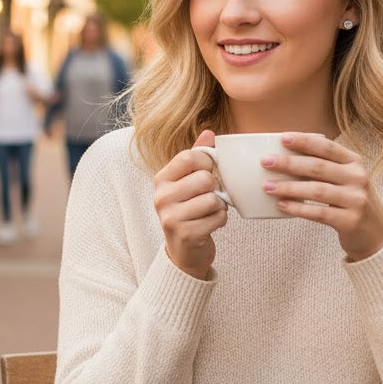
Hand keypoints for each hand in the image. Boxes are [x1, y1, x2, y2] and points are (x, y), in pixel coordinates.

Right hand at [153, 129, 226, 279]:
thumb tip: (209, 132)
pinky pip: (218, 218)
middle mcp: (161, 197)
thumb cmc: (189, 210)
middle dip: (215, 189)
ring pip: (213, 199)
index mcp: (162, 179)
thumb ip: (198, 156)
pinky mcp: (185, 234)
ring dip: (219, 206)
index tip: (207, 173)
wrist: (184, 251)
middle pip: (205, 179)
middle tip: (209, 197)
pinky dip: (220, 221)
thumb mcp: (188, 181)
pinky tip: (210, 225)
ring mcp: (171, 217)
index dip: (207, 163)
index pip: (190, 157)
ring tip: (209, 211)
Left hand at [260, 132, 382, 261]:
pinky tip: (282, 205)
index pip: (327, 147)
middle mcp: (358, 178)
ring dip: (289, 187)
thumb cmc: (352, 202)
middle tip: (266, 162)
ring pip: (317, 190)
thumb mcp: (346, 179)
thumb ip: (324, 168)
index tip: (282, 138)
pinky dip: (298, 209)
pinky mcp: (350, 221)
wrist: (376, 234)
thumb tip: (284, 159)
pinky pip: (319, 213)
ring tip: (268, 186)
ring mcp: (356, 200)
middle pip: (318, 167)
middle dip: (289, 163)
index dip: (304, 141)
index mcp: (354, 162)